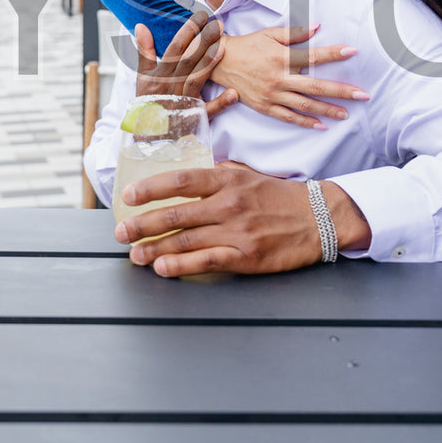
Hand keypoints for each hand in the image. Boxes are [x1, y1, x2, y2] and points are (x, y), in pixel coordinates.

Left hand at [112, 162, 370, 276]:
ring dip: (154, 248)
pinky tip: (163, 268)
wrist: (321, 217)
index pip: (181, 180)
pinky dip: (181, 265)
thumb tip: (189, 177)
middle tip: (120, 232)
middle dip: (143, 224)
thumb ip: (219, 175)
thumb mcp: (249, 175)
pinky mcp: (246, 255)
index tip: (128, 197)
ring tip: (134, 254)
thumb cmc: (281, 197)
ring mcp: (237, 230)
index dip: (151, 188)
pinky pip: (206, 260)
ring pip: (185, 239)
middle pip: (176, 213)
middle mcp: (229, 203)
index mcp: (228, 179)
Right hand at [133, 13, 237, 115]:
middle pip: (188, 61)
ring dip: (209, 65)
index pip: (174, 49)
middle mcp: (170, 86)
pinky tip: (234, 93)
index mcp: (159, 75)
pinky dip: (221, 103)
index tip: (201, 16)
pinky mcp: (193, 117)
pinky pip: (208, 111)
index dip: (187, 31)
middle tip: (219, 25)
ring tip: (223, 48)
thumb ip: (144, 51)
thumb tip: (140, 26)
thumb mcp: (142, 77)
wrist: (148, 136)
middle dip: (203, 41)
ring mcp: (182, 102)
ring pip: (196, 81)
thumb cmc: (147, 103)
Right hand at [212, 26, 367, 128]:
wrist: (221, 62)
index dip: (334, 54)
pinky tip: (321, 125)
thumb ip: (295, 33)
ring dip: (328, 110)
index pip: (313, 56)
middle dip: (341, 91)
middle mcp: (279, 78)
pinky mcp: (265, 106)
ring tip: (346, 113)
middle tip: (363, 94)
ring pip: (305, 105)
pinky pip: (288, 117)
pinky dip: (305, 122)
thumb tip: (318, 27)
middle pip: (316, 86)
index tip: (353, 52)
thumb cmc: (248, 46)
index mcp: (282, 58)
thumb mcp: (270, 34)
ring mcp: (273, 95)